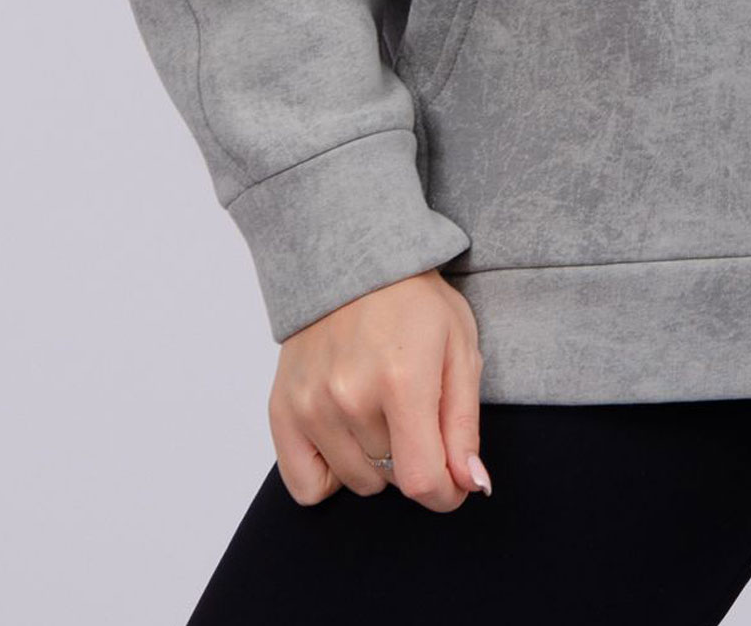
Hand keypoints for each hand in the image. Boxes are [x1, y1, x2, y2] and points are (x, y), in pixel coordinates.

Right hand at [268, 267, 493, 507]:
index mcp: (403, 380)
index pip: (421, 480)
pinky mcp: (281, 410)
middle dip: (414, 459)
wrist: (353, 258)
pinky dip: (330, 473)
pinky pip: (306, 485)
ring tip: (380, 409)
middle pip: (391, 479)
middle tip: (415, 411)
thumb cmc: (414, 301)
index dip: (446, 493)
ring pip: (356, 481)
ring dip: (376, 462)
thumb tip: (470, 485)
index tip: (453, 482)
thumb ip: (464, 424)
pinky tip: (346, 435)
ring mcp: (310, 405)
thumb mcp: (460, 348)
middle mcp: (350, 397)